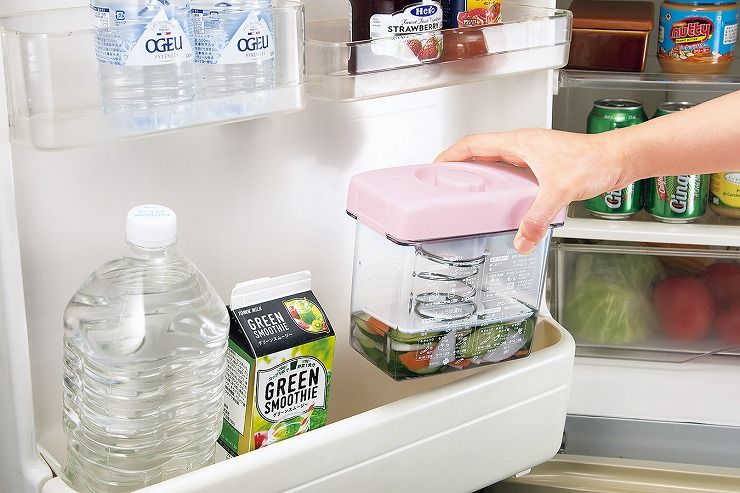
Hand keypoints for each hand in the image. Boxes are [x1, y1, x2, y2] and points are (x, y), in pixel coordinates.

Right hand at [435, 128, 633, 253]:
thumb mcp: (560, 191)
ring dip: (481, 175)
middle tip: (449, 184)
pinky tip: (505, 201)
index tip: (436, 167)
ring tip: (472, 194)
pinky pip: (512, 172)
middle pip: (480, 151)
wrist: (620, 158)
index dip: (451, 155)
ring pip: (497, 162)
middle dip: (461, 166)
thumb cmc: (595, 160)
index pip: (473, 143)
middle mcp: (524, 145)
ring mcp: (533, 154)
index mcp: (519, 143)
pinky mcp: (544, 165)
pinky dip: (501, 184)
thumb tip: (521, 240)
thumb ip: (537, 218)